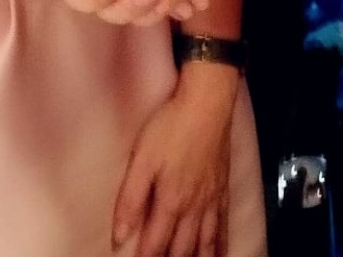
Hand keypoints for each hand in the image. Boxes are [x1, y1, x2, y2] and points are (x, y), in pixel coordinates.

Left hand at [113, 59, 237, 255]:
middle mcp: (194, 207)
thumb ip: (130, 200)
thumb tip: (118, 237)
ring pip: (206, 242)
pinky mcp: (223, 188)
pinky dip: (222, 244)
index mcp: (171, 201)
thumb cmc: (171, 126)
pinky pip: (224, 225)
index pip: (155, 244)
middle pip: (182, 249)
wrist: (208, 101)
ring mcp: (212, 199)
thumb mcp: (142, 159)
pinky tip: (220, 253)